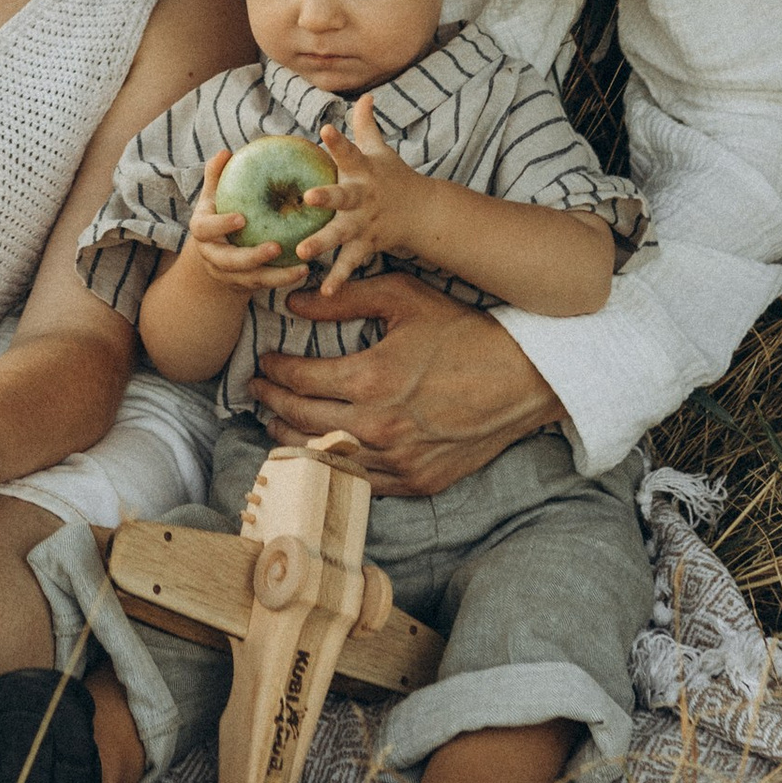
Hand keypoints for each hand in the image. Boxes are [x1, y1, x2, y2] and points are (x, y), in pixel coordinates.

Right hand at [183, 144, 302, 291]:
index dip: (221, 226)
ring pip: (252, 279)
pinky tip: (304, 270)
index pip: (206, 229)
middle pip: (229, 262)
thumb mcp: (214, 195)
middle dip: (253, 257)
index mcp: (202, 232)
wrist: (213, 253)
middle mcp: (212, 256)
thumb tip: (225, 152)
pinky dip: (284, 279)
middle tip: (276, 247)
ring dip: (277, 276)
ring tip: (303, 267)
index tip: (242, 218)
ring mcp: (228, 275)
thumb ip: (217, 176)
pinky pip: (265, 285)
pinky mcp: (243, 286)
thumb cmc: (218, 212)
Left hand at [248, 291, 565, 496]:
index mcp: (370, 379)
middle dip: (272, 403)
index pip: (298, 380)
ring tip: (275, 423)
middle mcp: (377, 426)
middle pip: (302, 419)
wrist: (523, 378)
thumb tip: (294, 303)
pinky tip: (320, 453)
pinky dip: (333, 468)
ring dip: (292, 439)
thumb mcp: (405, 299)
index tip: (263, 364)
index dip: (273, 371)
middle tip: (258, 392)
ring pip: (324, 457)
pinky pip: (360, 483)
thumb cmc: (464, 332)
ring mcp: (397, 460)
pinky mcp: (417, 482)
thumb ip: (346, 300)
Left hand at [294, 95, 434, 297]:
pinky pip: (350, 264)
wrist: (423, 212)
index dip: (338, 140)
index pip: (349, 151)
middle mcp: (363, 198)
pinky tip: (323, 291)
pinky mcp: (367, 246)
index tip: (325, 128)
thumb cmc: (391, 176)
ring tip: (302, 252)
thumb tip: (367, 94)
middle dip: (327, 197)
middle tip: (308, 198)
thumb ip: (366, 125)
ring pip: (342, 234)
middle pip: (344, 196)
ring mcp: (365, 224)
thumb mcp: (380, 150)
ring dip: (322, 243)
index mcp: (364, 171)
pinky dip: (339, 278)